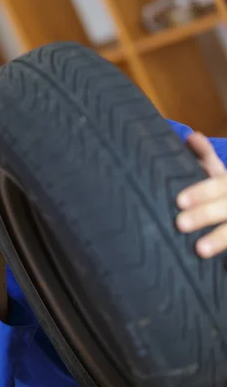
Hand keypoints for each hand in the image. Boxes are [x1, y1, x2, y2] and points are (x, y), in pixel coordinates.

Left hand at [176, 131, 226, 257]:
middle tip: (180, 224)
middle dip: (206, 214)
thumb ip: (205, 157)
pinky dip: (226, 251)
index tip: (179, 201)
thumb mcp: (219, 174)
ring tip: (199, 250)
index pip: (220, 184)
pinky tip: (218, 264)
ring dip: (220, 239)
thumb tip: (191, 136)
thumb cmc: (225, 193)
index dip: (202, 192)